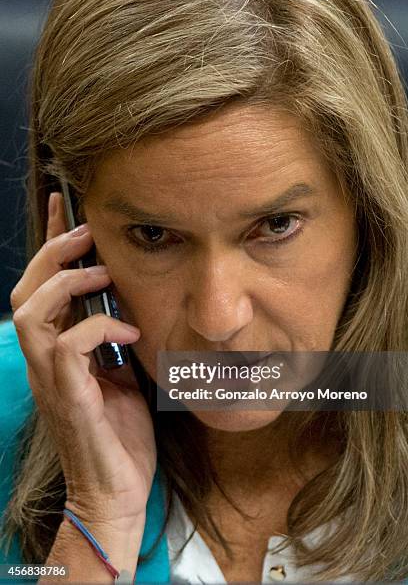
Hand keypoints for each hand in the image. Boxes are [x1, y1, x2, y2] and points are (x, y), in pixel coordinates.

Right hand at [10, 192, 155, 532]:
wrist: (116, 491)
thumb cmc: (119, 433)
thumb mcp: (120, 372)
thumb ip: (113, 337)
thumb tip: (127, 300)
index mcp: (58, 349)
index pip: (44, 285)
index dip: (50, 242)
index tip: (64, 204)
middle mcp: (45, 359)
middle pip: (27, 289)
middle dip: (54, 252)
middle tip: (88, 232)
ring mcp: (51, 379)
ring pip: (32, 312)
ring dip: (67, 283)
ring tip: (103, 272)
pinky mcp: (69, 398)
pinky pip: (68, 349)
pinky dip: (98, 328)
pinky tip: (128, 329)